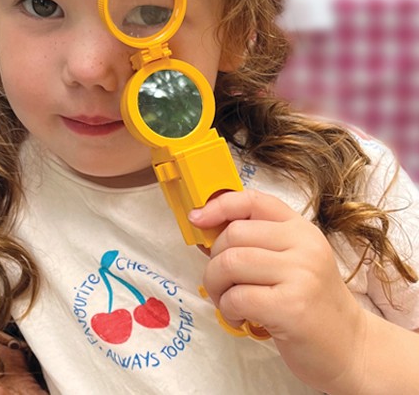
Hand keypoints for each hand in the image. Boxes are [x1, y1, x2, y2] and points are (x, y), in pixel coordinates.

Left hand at [191, 190, 366, 389]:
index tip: (197, 219)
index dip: (218, 205)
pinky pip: (236, 296)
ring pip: (229, 263)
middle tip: (222, 284)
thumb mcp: (291, 262)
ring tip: (229, 302)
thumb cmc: (311, 305)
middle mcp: (304, 247)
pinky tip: (241, 318)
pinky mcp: (291, 306)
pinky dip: (227, 309)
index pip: (253, 201)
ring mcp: (301, 275)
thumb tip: (205, 227)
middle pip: (232, 235)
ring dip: (216, 287)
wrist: (351, 347)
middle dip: (213, 261)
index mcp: (301, 231)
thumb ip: (256, 243)